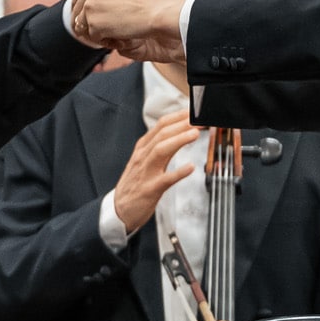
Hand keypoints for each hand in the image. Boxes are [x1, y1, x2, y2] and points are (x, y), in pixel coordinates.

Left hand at [69, 0, 187, 60]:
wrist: (157, 12)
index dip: (85, 3)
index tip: (92, 12)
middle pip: (78, 7)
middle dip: (87, 17)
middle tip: (100, 26)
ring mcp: (91, 6)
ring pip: (82, 23)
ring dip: (92, 29)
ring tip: (107, 33)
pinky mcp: (94, 24)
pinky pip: (91, 36)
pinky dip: (101, 39)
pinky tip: (114, 39)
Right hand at [111, 109, 202, 233]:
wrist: (119, 210)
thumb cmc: (135, 184)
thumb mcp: (145, 160)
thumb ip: (161, 146)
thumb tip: (179, 132)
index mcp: (143, 148)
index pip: (161, 125)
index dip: (179, 116)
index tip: (195, 110)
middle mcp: (143, 157)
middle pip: (162, 134)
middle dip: (182, 124)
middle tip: (200, 119)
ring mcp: (146, 173)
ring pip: (161, 151)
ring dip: (178, 140)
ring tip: (195, 134)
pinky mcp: (150, 190)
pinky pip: (165, 179)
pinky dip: (178, 172)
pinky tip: (190, 167)